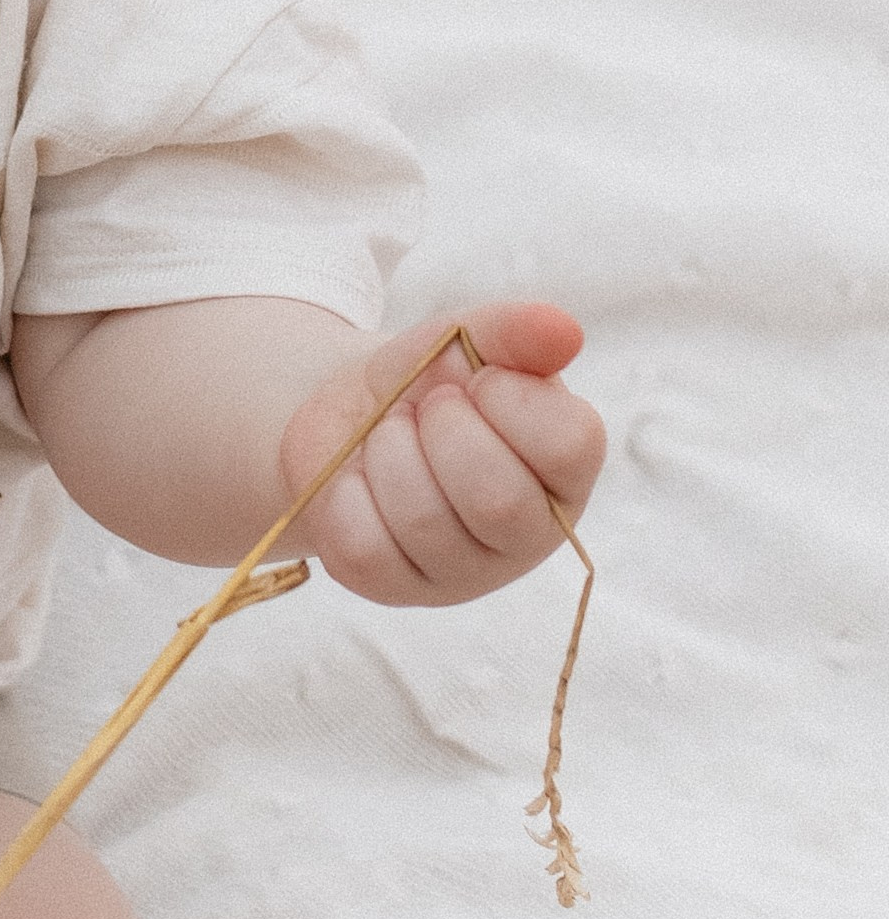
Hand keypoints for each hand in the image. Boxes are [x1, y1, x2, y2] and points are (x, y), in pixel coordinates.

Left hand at [279, 301, 605, 608]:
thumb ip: (515, 332)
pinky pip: (363, 547)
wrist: (351, 412)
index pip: (571, 446)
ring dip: (390, 450)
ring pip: (423, 522)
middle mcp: (527, 536)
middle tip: (427, 408)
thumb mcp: (467, 341)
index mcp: (564, 472)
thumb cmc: (428, 382)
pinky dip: (347, 489)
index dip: (510, 398)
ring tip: (392, 434)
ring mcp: (462, 573)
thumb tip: (563, 331)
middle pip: (498, 500)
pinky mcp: (392, 588)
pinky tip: (361, 474)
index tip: (480, 379)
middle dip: (443, 428)